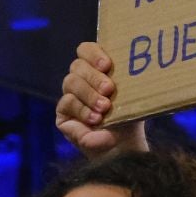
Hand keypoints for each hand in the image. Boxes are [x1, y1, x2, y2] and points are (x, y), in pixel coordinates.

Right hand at [54, 42, 151, 159]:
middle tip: (109, 89)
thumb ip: (126, 79)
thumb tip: (133, 65)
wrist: (123, 146)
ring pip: (70, 82)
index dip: (93, 53)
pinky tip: (95, 119)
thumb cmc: (129, 117)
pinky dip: (83, 110)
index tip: (107, 65)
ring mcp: (70, 95)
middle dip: (94, 77)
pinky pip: (67, 102)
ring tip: (105, 108)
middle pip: (77, 65)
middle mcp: (81, 79)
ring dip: (89, 94)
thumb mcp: (131, 95)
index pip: (85, 50)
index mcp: (97, 69)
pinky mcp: (63, 113)